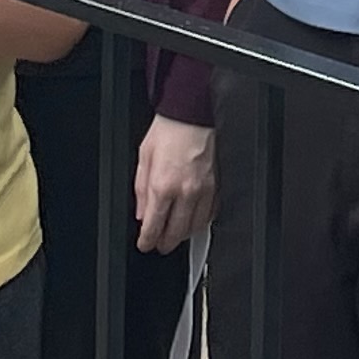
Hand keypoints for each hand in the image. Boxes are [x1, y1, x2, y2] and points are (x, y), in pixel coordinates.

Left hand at [131, 114, 214, 251]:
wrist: (193, 114)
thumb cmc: (169, 130)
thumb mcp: (144, 158)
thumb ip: (141, 190)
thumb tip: (142, 213)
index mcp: (163, 185)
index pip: (154, 226)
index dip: (147, 241)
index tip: (145, 244)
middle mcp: (185, 192)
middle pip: (176, 233)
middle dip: (165, 244)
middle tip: (159, 245)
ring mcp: (205, 190)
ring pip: (195, 227)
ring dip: (183, 235)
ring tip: (175, 234)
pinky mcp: (218, 186)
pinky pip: (211, 214)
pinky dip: (201, 221)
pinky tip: (193, 220)